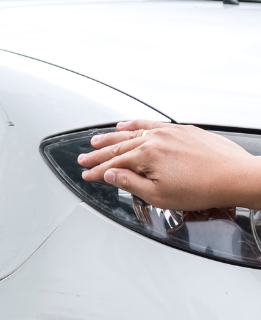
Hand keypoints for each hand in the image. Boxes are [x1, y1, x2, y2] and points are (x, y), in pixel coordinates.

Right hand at [77, 120, 260, 210]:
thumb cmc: (202, 188)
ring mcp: (170, 132)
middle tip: (83, 158)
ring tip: (97, 139)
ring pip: (133, 132)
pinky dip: (136, 125)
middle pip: (119, 146)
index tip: (86, 175)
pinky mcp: (183, 130)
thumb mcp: (158, 195)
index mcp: (147, 156)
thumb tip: (110, 176)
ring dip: (112, 136)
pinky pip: (151, 124)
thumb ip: (130, 183)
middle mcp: (156, 139)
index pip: (113, 164)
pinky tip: (128, 125)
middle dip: (98, 153)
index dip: (96, 171)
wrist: (235, 177)